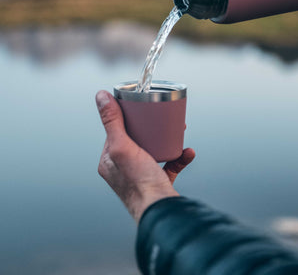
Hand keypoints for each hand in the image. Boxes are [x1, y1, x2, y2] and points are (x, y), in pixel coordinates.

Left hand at [96, 90, 194, 222]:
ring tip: (178, 130)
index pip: (115, 132)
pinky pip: (169, 164)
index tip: (140, 106)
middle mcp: (123, 169)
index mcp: (109, 162)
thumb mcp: (123, 146)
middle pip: (137, 139)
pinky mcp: (158, 182)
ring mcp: (141, 176)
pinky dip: (179, 156)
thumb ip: (112, 121)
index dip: (128, 118)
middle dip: (153, 127)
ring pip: (154, 150)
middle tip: (163, 117)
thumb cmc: (139, 183)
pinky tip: (187, 151)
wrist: (160, 211)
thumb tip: (100, 96)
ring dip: (168, 139)